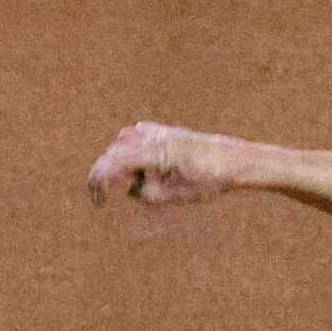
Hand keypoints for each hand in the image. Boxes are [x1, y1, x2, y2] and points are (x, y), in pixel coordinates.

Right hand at [85, 122, 240, 207]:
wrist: (232, 160)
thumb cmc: (208, 180)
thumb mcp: (177, 197)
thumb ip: (149, 195)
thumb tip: (132, 190)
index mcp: (153, 153)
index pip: (112, 163)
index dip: (99, 182)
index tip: (98, 200)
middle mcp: (151, 136)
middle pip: (114, 154)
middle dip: (110, 176)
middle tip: (108, 197)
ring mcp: (156, 130)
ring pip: (123, 145)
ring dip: (124, 164)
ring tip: (146, 180)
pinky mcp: (161, 130)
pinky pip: (135, 139)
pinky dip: (134, 153)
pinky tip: (150, 168)